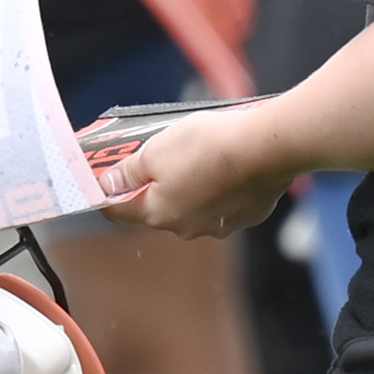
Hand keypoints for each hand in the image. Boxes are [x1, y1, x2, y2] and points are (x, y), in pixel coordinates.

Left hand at [100, 109, 292, 239]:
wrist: (266, 148)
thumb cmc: (209, 146)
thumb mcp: (155, 149)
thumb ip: (129, 171)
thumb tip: (108, 185)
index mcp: (158, 213)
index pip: (118, 210)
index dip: (108, 191)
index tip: (107, 176)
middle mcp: (186, 228)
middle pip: (158, 206)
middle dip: (154, 182)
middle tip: (158, 151)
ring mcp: (219, 225)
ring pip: (194, 204)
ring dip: (191, 183)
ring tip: (200, 152)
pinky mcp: (247, 215)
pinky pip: (225, 202)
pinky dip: (221, 185)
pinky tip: (228, 162)